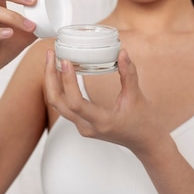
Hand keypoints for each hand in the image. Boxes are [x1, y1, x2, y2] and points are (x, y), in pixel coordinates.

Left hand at [44, 49, 163, 154]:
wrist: (144, 141)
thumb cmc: (142, 122)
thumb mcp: (136, 96)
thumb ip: (129, 74)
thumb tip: (122, 53)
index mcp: (101, 122)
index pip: (76, 103)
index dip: (68, 81)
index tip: (66, 61)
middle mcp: (87, 127)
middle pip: (57, 103)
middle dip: (50, 77)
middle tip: (51, 54)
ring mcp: (82, 127)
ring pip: (57, 104)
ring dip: (51, 81)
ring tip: (52, 59)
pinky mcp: (81, 123)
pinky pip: (63, 105)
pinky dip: (59, 87)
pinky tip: (60, 71)